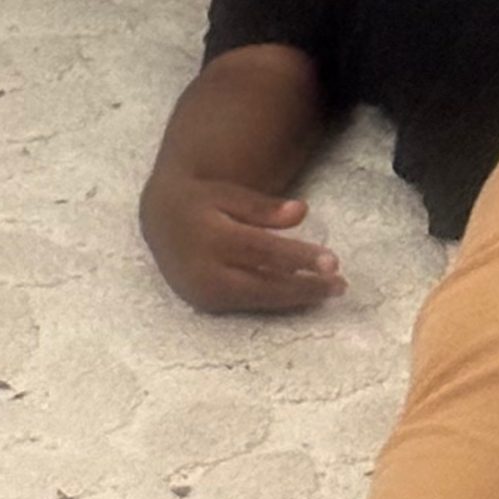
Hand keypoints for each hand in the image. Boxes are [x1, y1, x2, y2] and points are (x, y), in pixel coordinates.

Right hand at [147, 178, 346, 313]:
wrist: (157, 222)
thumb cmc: (201, 202)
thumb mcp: (227, 193)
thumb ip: (263, 206)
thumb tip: (302, 212)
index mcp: (210, 236)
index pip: (262, 251)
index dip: (299, 258)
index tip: (333, 262)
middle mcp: (204, 270)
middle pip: (263, 283)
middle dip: (305, 287)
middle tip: (341, 286)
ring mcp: (203, 292)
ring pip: (258, 299)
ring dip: (297, 298)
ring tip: (330, 292)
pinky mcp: (206, 304)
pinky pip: (249, 304)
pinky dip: (279, 301)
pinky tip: (305, 295)